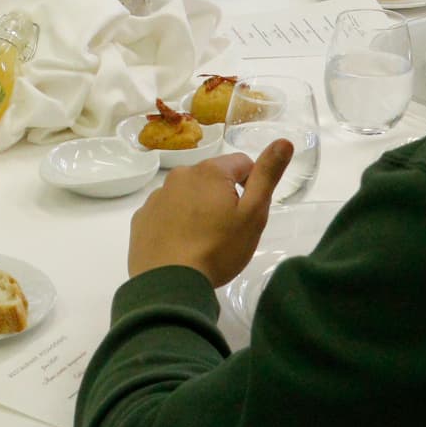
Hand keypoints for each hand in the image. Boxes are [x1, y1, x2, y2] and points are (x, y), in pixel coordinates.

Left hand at [127, 137, 293, 284]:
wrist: (169, 284)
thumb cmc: (218, 249)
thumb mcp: (253, 215)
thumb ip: (267, 176)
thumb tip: (284, 141)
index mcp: (210, 171)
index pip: (242, 164)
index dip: (251, 187)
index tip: (246, 215)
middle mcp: (180, 175)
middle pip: (213, 179)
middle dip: (223, 197)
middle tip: (226, 231)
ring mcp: (157, 196)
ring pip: (188, 195)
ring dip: (198, 209)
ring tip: (203, 242)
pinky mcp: (141, 217)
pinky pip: (166, 212)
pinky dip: (175, 223)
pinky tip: (180, 247)